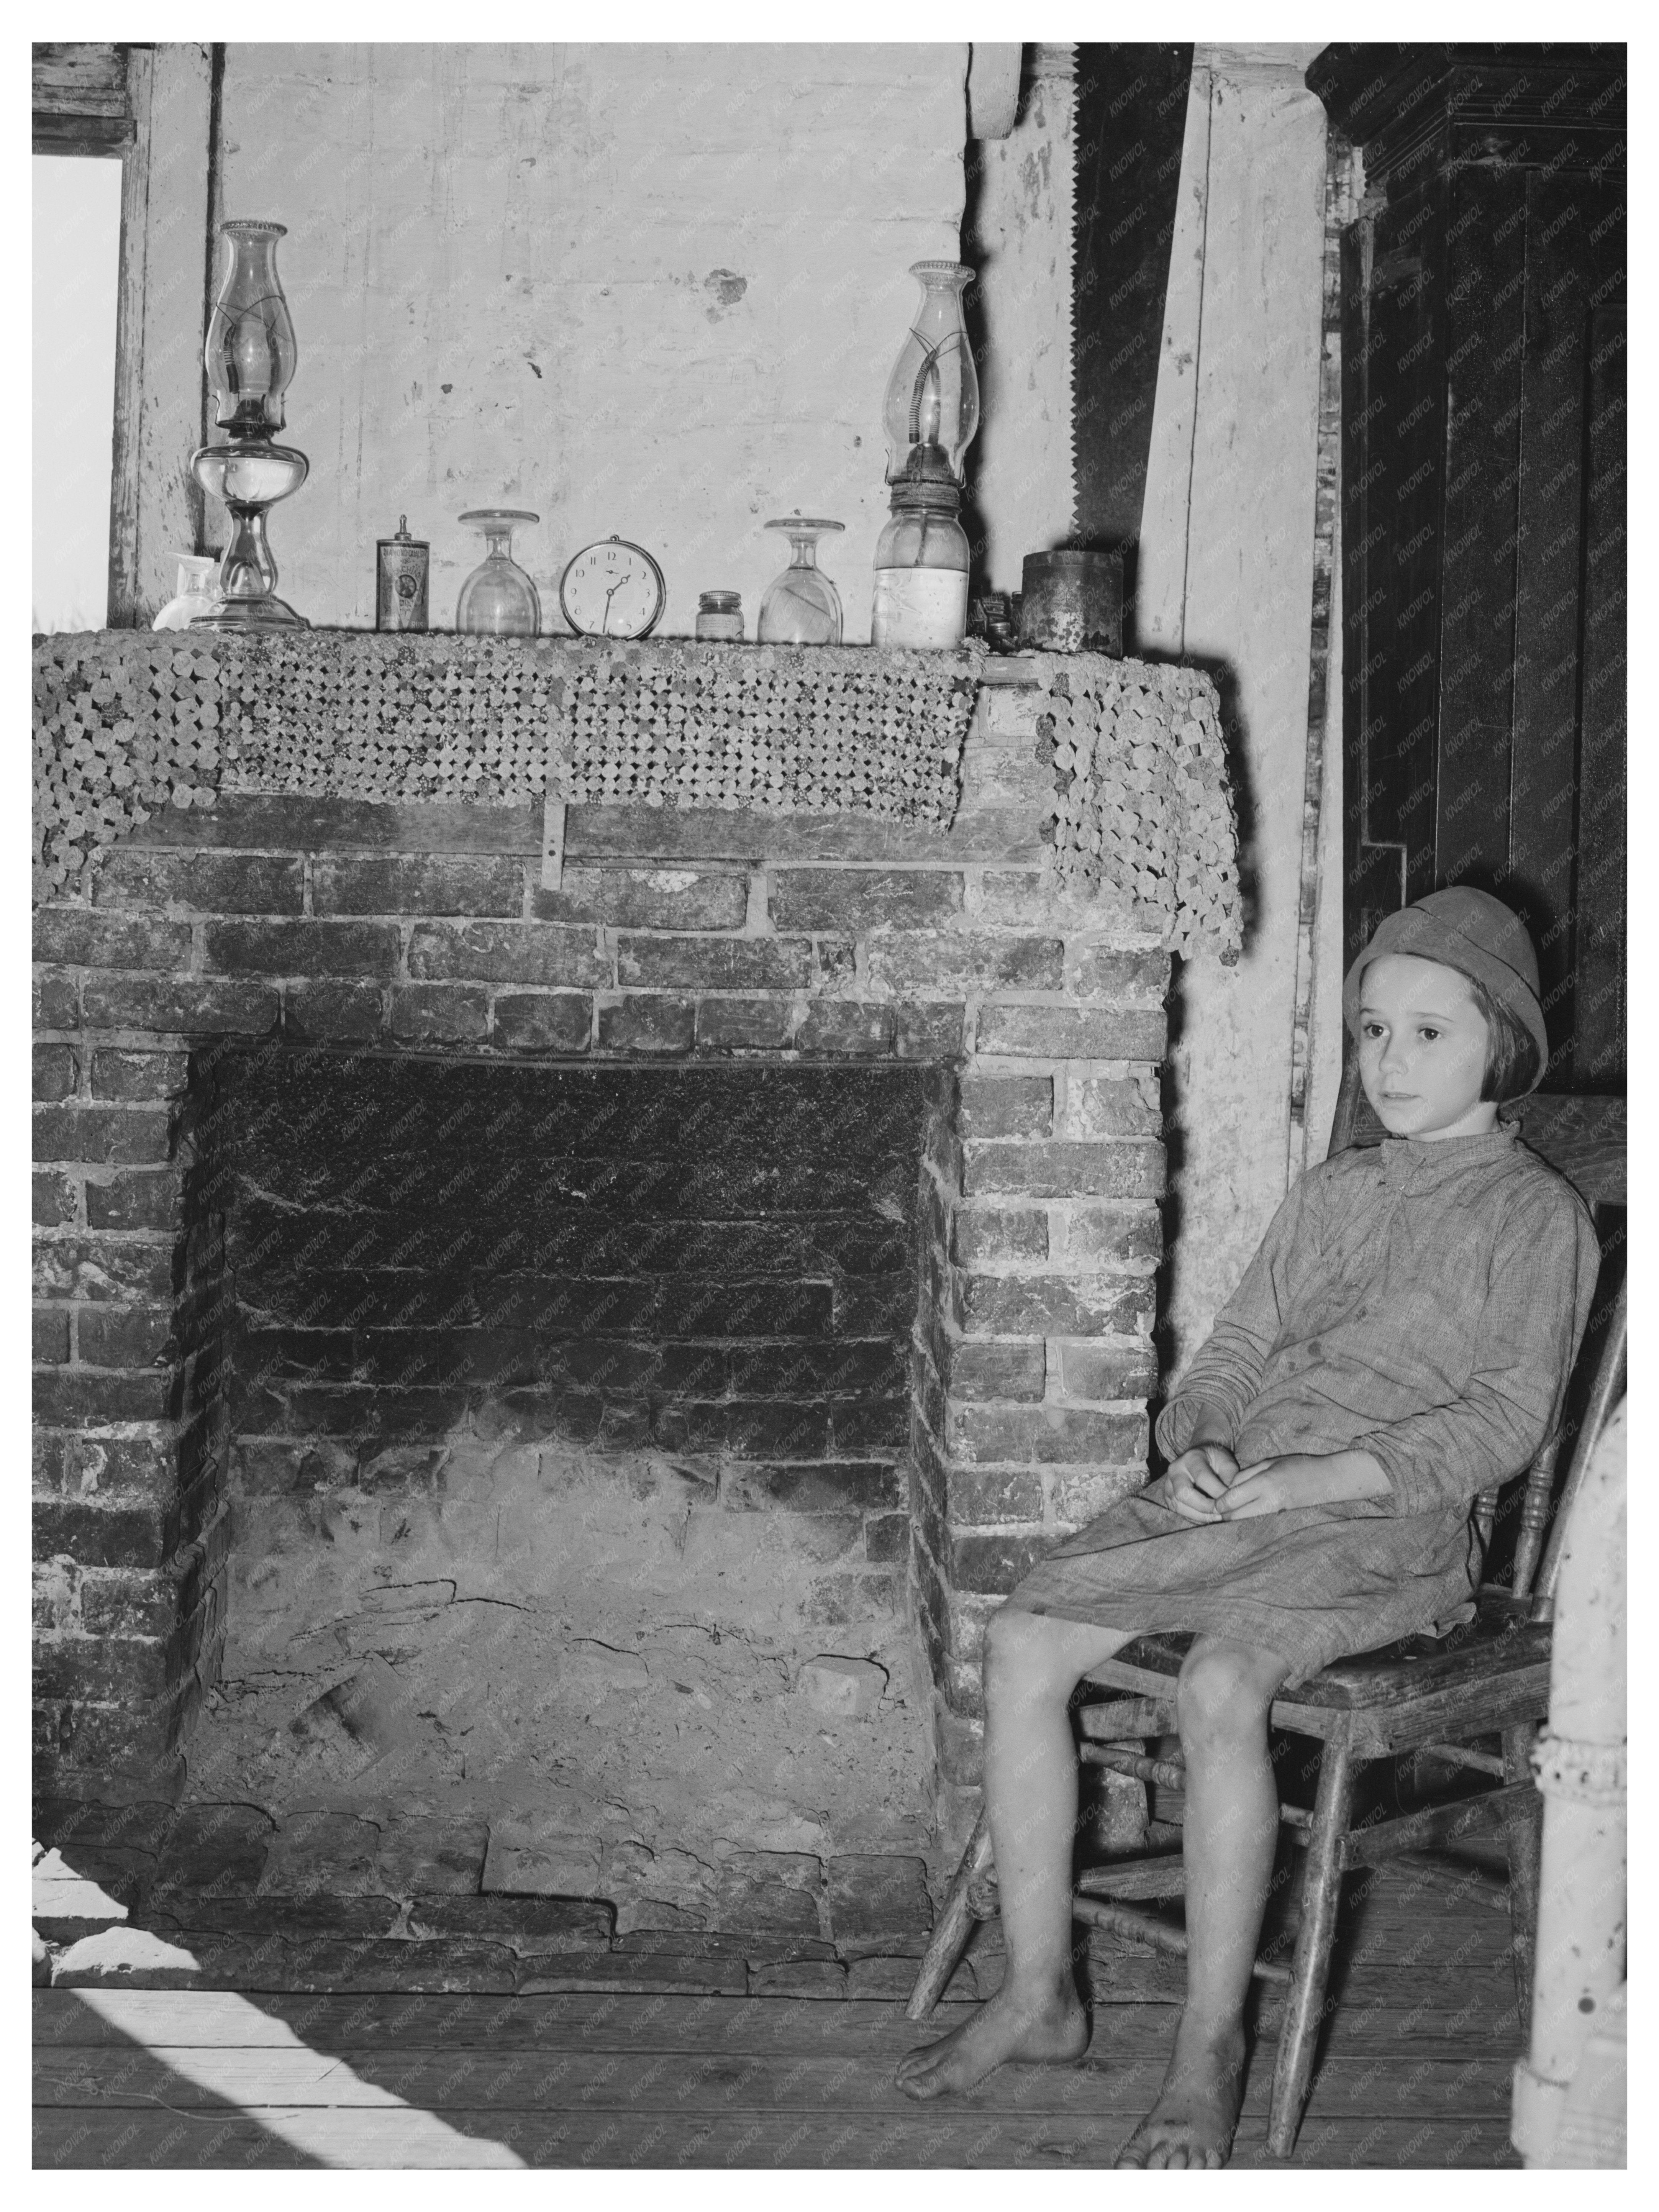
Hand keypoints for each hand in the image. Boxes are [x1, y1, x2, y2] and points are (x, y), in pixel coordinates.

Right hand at [1150, 1441, 1239, 1523]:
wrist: (1200, 1458)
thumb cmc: (1216, 1461)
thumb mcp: (1227, 1462)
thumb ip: (1230, 1477)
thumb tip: (1229, 1498)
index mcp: (1191, 1457)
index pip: (1202, 1477)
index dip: (1217, 1492)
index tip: (1231, 1502)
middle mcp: (1175, 1469)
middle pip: (1183, 1493)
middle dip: (1205, 1507)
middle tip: (1222, 1512)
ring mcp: (1168, 1484)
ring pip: (1178, 1506)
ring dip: (1200, 1515)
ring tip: (1217, 1517)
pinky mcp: (1168, 1496)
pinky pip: (1178, 1511)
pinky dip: (1195, 1517)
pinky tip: (1209, 1517)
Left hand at [1216, 1450, 1389, 1518]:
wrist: (1327, 1480)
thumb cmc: (1297, 1466)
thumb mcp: (1269, 1463)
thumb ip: (1245, 1475)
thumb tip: (1225, 1488)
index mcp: (1265, 1483)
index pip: (1232, 1500)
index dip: (1218, 1504)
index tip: (1213, 1503)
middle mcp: (1270, 1502)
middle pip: (1235, 1517)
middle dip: (1224, 1515)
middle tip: (1217, 1511)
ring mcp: (1277, 1515)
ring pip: (1246, 1525)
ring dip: (1235, 1521)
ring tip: (1229, 1515)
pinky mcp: (1282, 1522)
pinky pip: (1258, 1526)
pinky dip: (1249, 1524)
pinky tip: (1245, 1518)